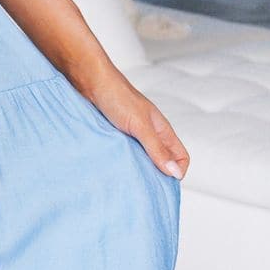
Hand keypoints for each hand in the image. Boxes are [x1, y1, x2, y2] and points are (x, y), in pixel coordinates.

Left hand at [79, 62, 189, 179]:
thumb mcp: (139, 125)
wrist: (89, 81)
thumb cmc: (116, 96)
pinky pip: (125, 156)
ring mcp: (132, 136)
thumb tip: (175, 173)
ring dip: (138, 171)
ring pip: (143, 160)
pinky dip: (123, 164)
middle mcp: (150, 134)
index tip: (163, 184)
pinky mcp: (116, 137)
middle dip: (157, 175)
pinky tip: (115, 169)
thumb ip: (156, 148)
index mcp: (162, 130)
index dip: (177, 171)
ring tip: (128, 180)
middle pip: (162, 162)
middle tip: (144, 188)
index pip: (181, 157)